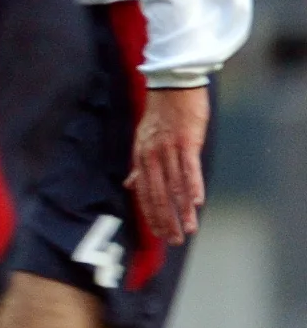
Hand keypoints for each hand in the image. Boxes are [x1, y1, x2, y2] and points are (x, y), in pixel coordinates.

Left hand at [126, 84, 209, 245]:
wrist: (172, 87)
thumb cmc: (160, 114)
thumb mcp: (143, 140)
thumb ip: (138, 165)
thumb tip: (129, 184)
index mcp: (141, 158)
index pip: (144, 193)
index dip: (151, 215)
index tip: (158, 234)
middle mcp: (151, 157)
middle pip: (157, 195)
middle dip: (165, 220)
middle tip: (174, 240)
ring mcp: (169, 150)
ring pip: (174, 186)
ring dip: (181, 210)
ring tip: (188, 229)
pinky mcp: (187, 142)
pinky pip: (189, 168)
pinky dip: (193, 186)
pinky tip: (197, 203)